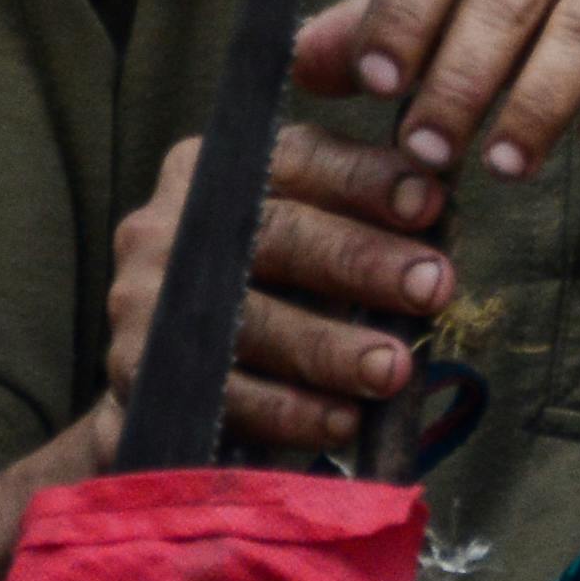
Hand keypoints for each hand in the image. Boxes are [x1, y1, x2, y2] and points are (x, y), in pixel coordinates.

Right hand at [95, 123, 459, 458]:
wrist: (169, 368)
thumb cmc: (268, 279)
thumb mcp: (303, 222)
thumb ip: (359, 205)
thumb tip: (441, 202)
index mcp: (217, 168)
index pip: (298, 159)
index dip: (366, 180)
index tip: (431, 203)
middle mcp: (169, 225)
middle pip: (275, 237)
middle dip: (362, 263)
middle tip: (434, 287)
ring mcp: (143, 303)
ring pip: (249, 325)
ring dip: (330, 350)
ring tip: (395, 370)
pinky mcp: (138, 379)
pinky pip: (223, 398)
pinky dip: (289, 412)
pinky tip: (343, 421)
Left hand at [300, 0, 579, 183]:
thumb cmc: (522, 12)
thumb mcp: (442, 10)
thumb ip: (371, 30)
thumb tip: (296, 63)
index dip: (406, 11)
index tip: (376, 83)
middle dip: (463, 78)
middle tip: (427, 149)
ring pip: (579, 29)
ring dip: (537, 104)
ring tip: (503, 167)